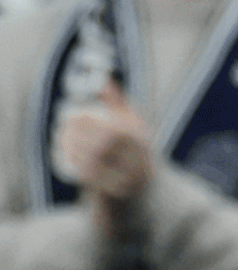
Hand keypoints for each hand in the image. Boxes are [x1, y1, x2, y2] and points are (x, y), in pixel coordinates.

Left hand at [54, 83, 152, 200]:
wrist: (144, 185)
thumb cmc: (134, 146)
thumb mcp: (133, 122)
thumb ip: (118, 102)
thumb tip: (103, 80)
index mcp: (140, 138)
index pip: (107, 127)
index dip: (84, 121)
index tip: (70, 116)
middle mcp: (136, 157)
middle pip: (97, 144)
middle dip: (74, 135)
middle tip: (60, 128)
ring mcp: (126, 175)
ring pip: (90, 160)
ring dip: (70, 149)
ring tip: (60, 139)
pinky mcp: (114, 190)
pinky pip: (88, 174)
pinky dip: (73, 163)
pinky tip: (63, 154)